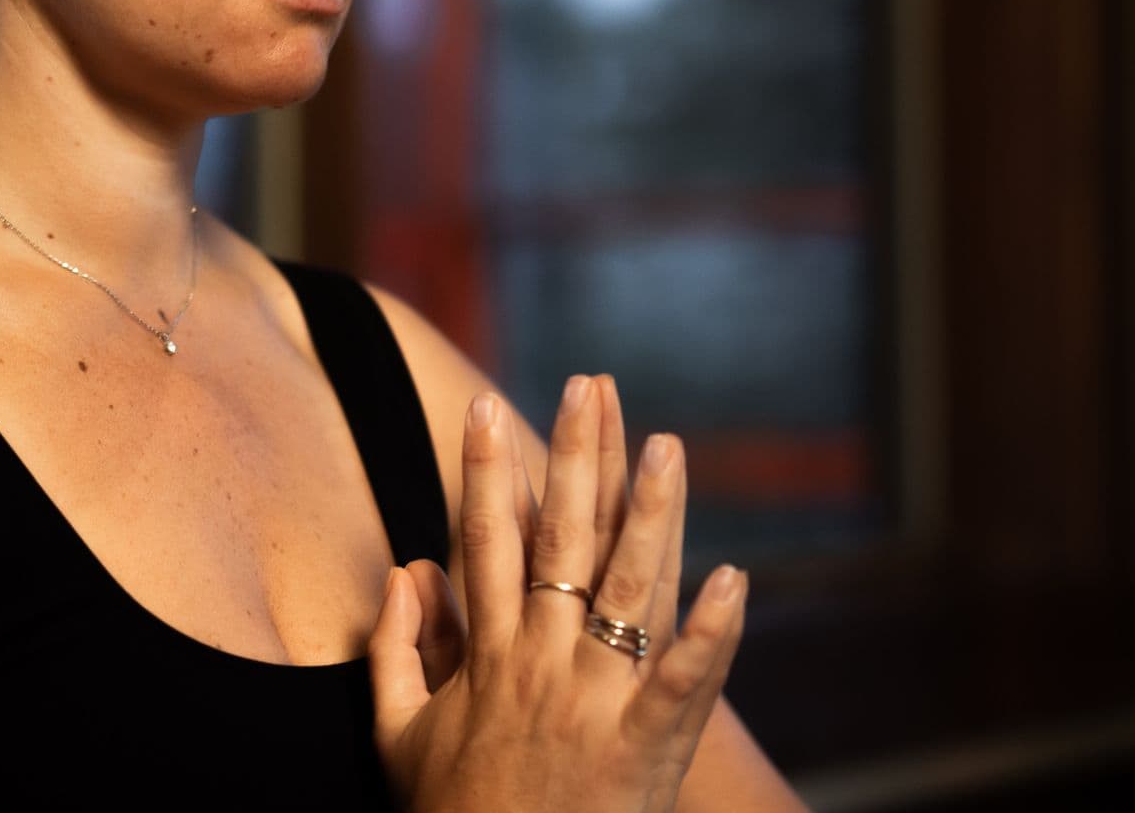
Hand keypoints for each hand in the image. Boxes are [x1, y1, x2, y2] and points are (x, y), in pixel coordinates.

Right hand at [367, 375, 748, 812]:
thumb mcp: (397, 736)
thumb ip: (396, 650)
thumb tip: (406, 570)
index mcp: (488, 656)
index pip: (485, 541)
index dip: (486, 470)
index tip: (484, 404)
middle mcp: (541, 664)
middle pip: (562, 541)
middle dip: (575, 457)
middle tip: (589, 384)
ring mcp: (594, 703)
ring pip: (632, 591)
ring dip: (652, 513)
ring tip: (668, 444)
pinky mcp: (642, 750)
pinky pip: (684, 683)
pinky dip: (713, 633)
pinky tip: (738, 579)